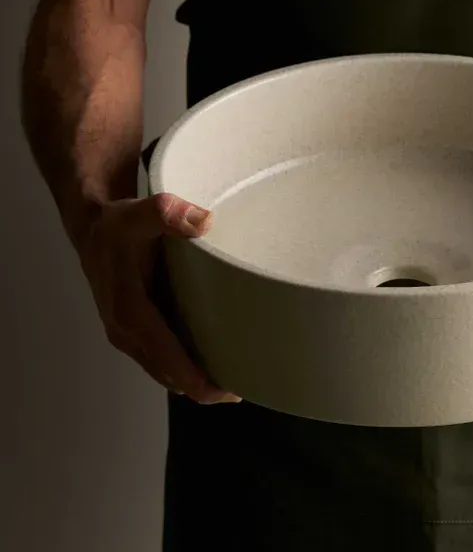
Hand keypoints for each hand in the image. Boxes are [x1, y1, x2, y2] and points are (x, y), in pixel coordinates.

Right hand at [76, 193, 240, 404]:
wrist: (94, 228)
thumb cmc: (117, 224)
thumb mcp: (138, 213)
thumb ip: (167, 213)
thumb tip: (204, 221)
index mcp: (129, 312)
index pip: (166, 357)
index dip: (196, 379)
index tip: (228, 392)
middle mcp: (127, 332)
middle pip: (169, 374)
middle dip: (204, 387)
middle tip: (247, 385)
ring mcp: (130, 335)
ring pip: (166, 370)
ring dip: (196, 379)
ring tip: (238, 378)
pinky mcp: (138, 329)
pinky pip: (163, 357)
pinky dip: (186, 365)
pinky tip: (215, 359)